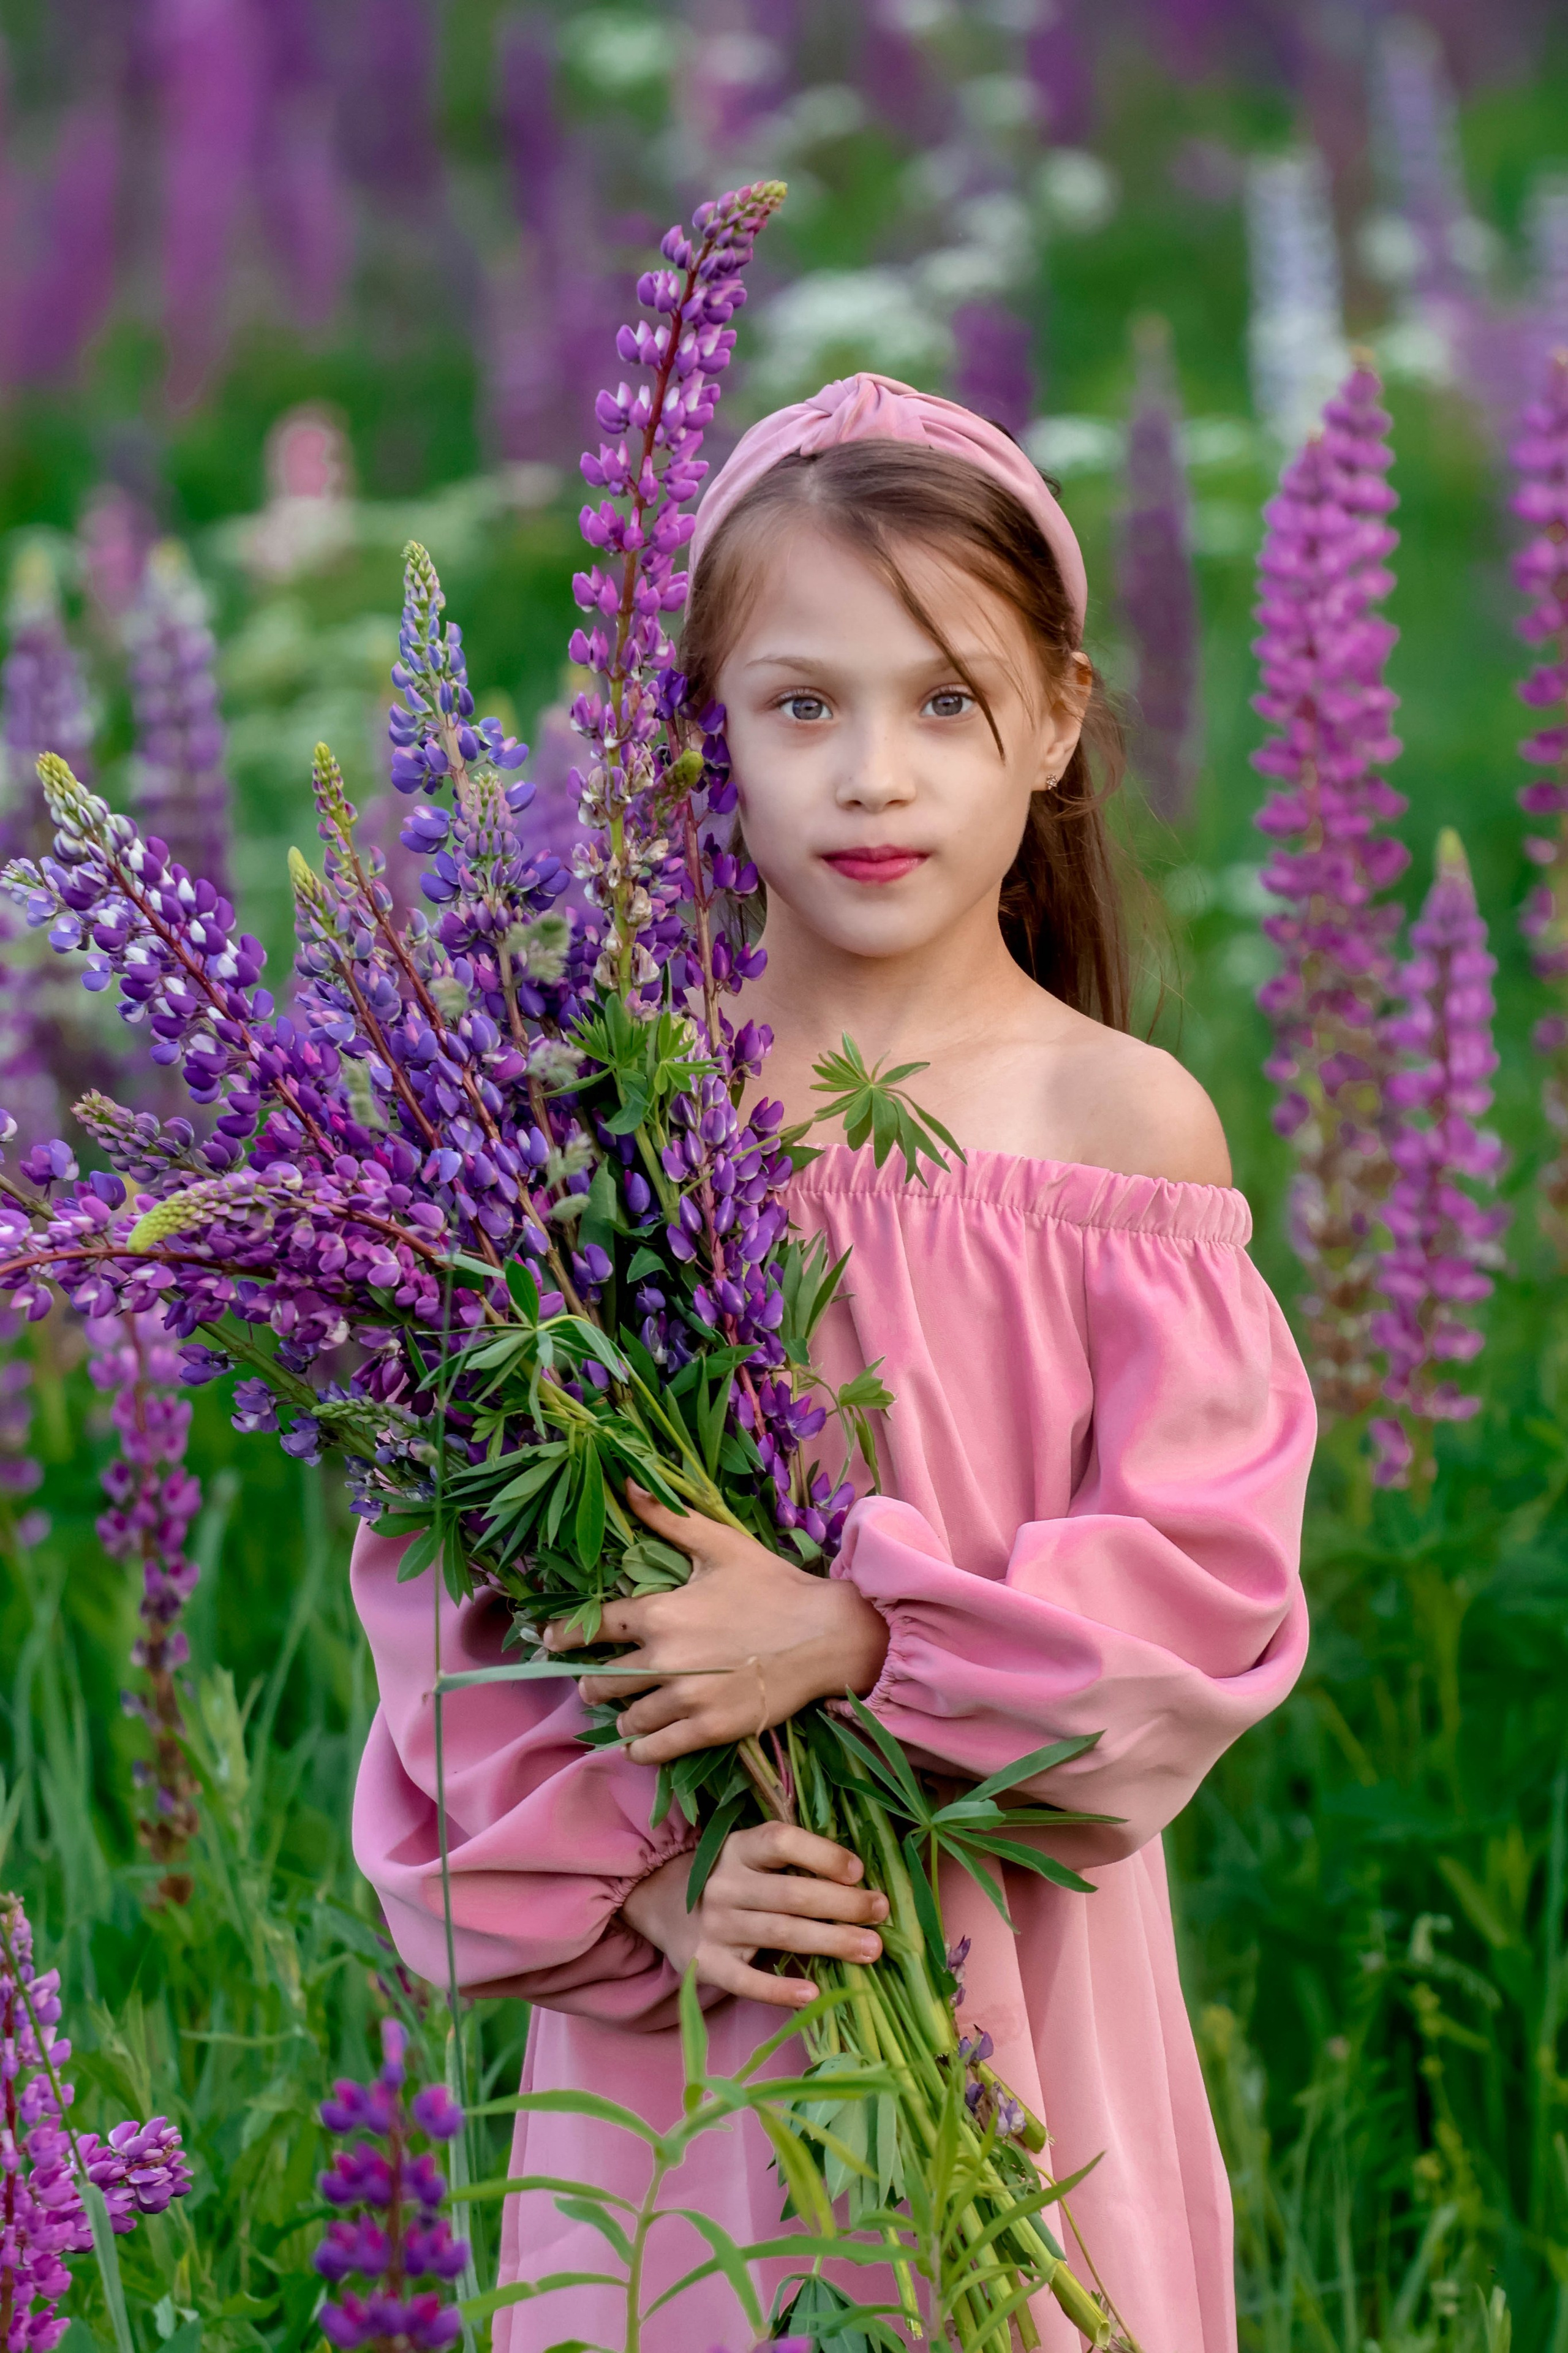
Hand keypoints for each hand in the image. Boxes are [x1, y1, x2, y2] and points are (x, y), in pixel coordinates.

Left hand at [544, 1482, 887, 1765]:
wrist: (827, 1635)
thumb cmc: (773, 1585)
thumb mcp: (720, 1545)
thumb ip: (668, 1519)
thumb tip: (627, 1483)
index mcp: (660, 1613)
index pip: (591, 1629)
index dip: (564, 1636)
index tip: (549, 1642)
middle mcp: (664, 1660)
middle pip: (599, 1682)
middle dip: (592, 1681)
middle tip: (597, 1680)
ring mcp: (686, 1699)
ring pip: (625, 1720)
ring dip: (620, 1716)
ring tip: (627, 1709)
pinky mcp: (709, 1729)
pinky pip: (653, 1750)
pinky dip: (641, 1749)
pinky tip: (641, 1742)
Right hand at [620, 1823, 888, 2008]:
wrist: (657, 1902)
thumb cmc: (727, 1876)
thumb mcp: (748, 1854)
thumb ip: (791, 1861)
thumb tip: (859, 1877)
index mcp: (739, 1848)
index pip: (781, 1842)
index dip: (822, 1854)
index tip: (858, 1871)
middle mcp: (725, 1884)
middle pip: (791, 1893)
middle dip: (843, 1904)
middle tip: (881, 1911)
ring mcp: (715, 1926)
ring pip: (780, 1934)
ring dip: (830, 1942)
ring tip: (871, 1950)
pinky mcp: (706, 1965)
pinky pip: (747, 1981)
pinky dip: (780, 1990)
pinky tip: (814, 1994)